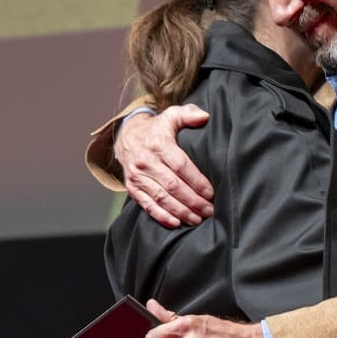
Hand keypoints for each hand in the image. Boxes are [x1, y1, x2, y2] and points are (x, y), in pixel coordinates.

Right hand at [116, 105, 215, 228]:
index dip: (196, 181)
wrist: (126, 137)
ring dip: (180, 211)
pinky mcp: (132, 187)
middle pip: (172, 185)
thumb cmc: (156, 129)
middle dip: (192, 201)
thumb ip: (188, 114)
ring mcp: (137, 176)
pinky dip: (161, 216)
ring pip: (161, 197)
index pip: (180, 165)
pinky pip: (147, 205)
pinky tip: (176, 223)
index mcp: (158, 144)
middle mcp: (145, 161)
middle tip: (209, 211)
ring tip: (197, 219)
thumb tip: (204, 117)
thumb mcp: (170, 116)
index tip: (211, 193)